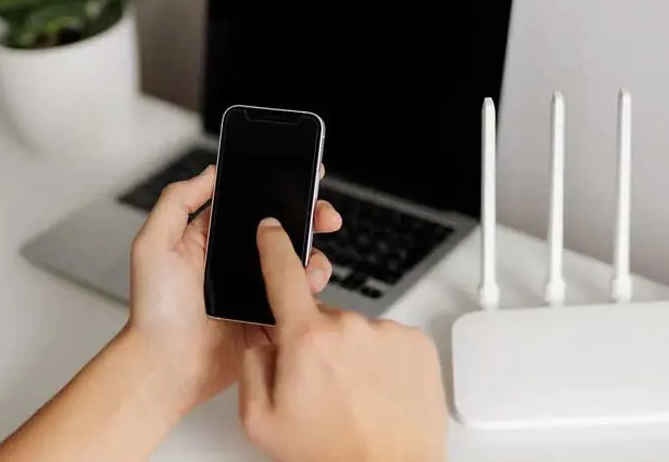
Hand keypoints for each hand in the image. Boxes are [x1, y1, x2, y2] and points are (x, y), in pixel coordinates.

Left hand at [126, 165, 341, 411]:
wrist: (165, 367)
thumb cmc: (153, 312)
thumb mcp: (153, 244)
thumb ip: (177, 201)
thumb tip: (210, 172)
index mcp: (213, 240)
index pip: (254, 208)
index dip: (280, 192)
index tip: (304, 179)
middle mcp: (238, 263)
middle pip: (284, 232)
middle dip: (311, 218)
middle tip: (324, 216)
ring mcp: (257, 292)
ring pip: (298, 264)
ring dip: (314, 258)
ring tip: (311, 264)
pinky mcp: (271, 319)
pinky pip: (298, 300)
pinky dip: (310, 292)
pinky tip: (307, 288)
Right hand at [239, 218, 447, 461]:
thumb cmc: (331, 454)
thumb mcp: (261, 420)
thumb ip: (252, 367)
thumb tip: (264, 343)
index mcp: (308, 340)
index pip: (284, 274)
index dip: (274, 246)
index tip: (271, 229)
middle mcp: (350, 328)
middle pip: (323, 318)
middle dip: (317, 345)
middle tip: (323, 389)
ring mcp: (387, 333)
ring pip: (358, 333)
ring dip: (353, 356)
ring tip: (356, 398)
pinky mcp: (417, 344)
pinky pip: (390, 342)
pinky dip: (383, 361)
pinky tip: (379, 393)